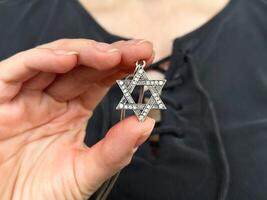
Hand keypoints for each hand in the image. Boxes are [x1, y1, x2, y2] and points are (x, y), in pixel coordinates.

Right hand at [0, 39, 154, 199]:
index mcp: (71, 112)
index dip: (122, 67)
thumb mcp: (85, 172)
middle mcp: (50, 100)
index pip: (99, 80)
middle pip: (82, 66)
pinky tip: (69, 58)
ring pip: (54, 60)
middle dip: (111, 54)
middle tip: (138, 51)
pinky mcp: (0, 99)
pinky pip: (18, 70)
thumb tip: (146, 124)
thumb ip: (116, 150)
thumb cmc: (43, 195)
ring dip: (84, 53)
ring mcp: (26, 97)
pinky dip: (42, 60)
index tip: (146, 58)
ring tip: (111, 55)